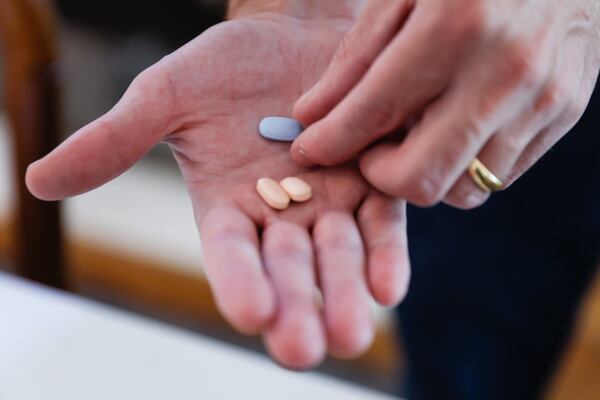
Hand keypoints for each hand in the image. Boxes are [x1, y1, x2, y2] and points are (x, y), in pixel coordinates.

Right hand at [25, 5, 409, 368]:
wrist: (293, 33)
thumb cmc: (224, 65)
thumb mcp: (165, 97)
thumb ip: (115, 141)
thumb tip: (36, 180)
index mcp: (228, 208)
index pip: (230, 257)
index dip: (238, 283)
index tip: (248, 315)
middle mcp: (281, 218)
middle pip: (289, 271)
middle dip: (297, 308)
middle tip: (302, 348)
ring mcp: (330, 204)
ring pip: (338, 259)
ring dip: (346, 295)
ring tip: (352, 332)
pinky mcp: (372, 185)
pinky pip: (380, 226)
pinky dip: (384, 255)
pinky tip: (389, 287)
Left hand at [292, 0, 599, 207]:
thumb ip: (355, 59)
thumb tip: (311, 116)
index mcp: (456, 27)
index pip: (374, 115)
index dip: (329, 143)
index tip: (309, 150)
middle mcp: (505, 72)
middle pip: (422, 180)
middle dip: (380, 175)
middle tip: (370, 147)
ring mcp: (541, 99)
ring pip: (462, 190)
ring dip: (426, 171)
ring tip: (418, 129)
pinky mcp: (564, 112)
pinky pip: (498, 174)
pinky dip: (465, 162)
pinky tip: (456, 124)